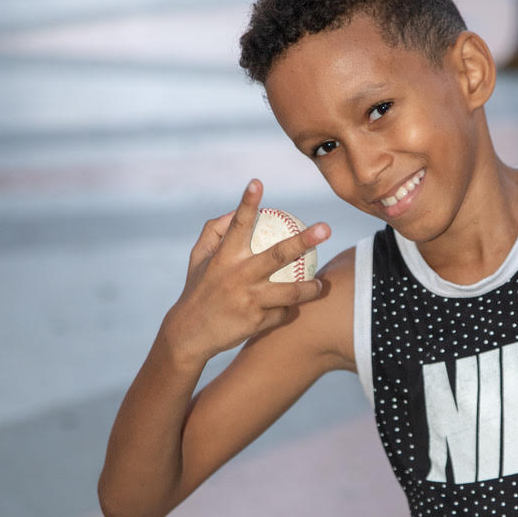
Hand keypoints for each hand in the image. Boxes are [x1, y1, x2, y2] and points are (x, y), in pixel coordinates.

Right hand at [163, 179, 329, 366]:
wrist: (191, 334)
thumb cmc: (199, 289)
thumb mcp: (199, 258)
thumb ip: (214, 230)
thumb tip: (234, 211)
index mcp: (223, 258)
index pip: (237, 224)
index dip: (247, 202)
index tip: (258, 182)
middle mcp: (237, 276)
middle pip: (277, 255)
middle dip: (303, 240)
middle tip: (326, 228)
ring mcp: (248, 300)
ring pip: (291, 292)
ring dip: (310, 288)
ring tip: (320, 285)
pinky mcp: (256, 322)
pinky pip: (281, 312)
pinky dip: (284, 310)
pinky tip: (287, 309)